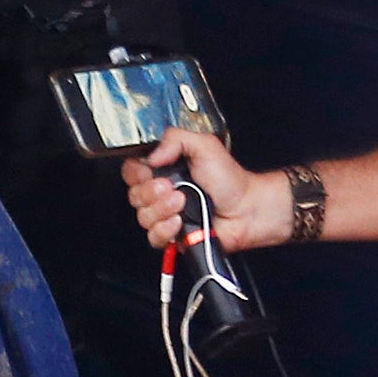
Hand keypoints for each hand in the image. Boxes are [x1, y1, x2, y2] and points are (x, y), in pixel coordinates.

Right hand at [123, 126, 285, 253]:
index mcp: (164, 169)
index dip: (137, 173)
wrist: (245, 209)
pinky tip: (180, 221)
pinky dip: (165, 230)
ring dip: (162, 209)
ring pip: (143, 217)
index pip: (132, 171)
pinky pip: (154, 237)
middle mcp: (161, 192)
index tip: (150, 172)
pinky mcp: (171, 235)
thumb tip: (152, 154)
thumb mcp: (204, 145)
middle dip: (151, 192)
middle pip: (134, 196)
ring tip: (182, 202)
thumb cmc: (230, 180)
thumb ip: (175, 139)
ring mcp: (165, 215)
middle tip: (172, 187)